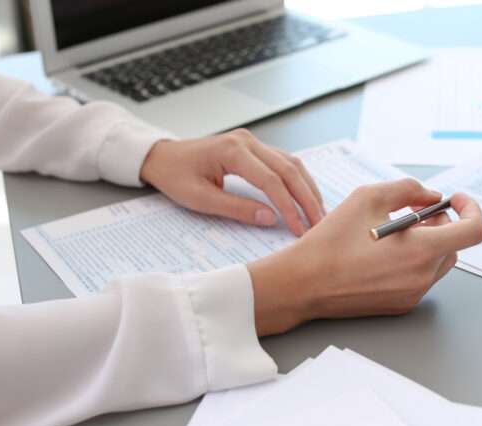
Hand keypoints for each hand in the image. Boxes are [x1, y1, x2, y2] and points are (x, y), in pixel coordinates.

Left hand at [139, 129, 324, 235]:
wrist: (162, 156)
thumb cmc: (175, 175)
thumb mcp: (200, 198)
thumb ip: (236, 208)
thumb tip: (270, 219)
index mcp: (232, 151)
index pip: (271, 181)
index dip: (288, 206)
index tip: (299, 228)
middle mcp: (247, 142)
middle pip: (289, 169)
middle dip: (306, 198)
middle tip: (319, 222)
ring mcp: (252, 142)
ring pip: (291, 163)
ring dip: (307, 188)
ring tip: (318, 212)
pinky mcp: (254, 148)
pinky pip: (283, 162)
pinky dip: (297, 181)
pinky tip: (305, 196)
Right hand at [248, 178, 481, 335]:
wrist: (303, 283)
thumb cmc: (331, 241)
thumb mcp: (367, 197)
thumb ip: (407, 189)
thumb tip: (431, 195)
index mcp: (421, 250)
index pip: (473, 231)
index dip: (471, 210)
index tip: (455, 200)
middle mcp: (422, 277)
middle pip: (454, 245)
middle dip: (440, 224)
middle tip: (413, 213)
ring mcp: (412, 295)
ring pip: (438, 263)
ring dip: (427, 243)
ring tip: (396, 232)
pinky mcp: (400, 305)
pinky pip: (420, 278)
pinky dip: (413, 261)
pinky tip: (384, 253)